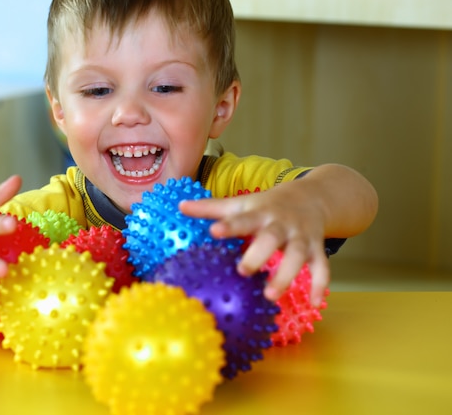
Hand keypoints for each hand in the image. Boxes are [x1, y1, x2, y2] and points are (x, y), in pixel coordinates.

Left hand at [179, 183, 329, 306]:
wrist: (313, 197)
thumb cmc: (268, 204)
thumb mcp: (242, 203)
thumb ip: (212, 207)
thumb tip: (180, 206)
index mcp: (260, 213)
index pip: (242, 218)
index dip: (229, 225)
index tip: (214, 231)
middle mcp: (281, 224)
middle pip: (271, 238)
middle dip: (258, 254)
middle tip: (242, 271)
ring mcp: (301, 237)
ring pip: (297, 256)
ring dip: (286, 275)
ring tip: (270, 296)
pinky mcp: (317, 249)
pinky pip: (322, 268)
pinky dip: (321, 286)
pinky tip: (315, 304)